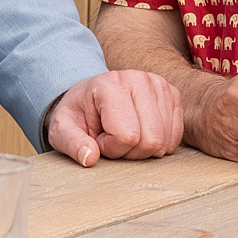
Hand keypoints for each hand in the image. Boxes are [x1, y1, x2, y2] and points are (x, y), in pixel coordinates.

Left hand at [43, 70, 180, 164]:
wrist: (91, 96)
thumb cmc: (78, 114)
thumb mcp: (61, 129)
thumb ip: (71, 143)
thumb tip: (89, 158)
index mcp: (110, 84)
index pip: (127, 136)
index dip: (111, 147)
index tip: (100, 137)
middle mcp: (139, 79)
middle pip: (151, 140)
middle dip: (130, 151)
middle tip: (114, 139)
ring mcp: (159, 85)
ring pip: (165, 141)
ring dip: (144, 148)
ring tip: (126, 134)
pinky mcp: (172, 94)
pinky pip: (176, 136)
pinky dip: (159, 143)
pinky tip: (142, 132)